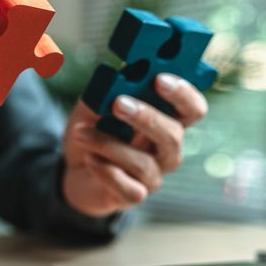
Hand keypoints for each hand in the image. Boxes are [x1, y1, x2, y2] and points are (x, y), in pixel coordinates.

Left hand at [62, 73, 208, 216]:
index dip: (183, 94)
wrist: (74, 167)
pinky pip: (127, 188)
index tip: (161, 79)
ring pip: (143, 163)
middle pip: (173, 136)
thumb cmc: (94, 129)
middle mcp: (165, 150)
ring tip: (80, 132)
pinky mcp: (133, 195)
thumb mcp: (96, 104)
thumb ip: (109, 89)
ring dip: (109, 145)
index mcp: (165, 121)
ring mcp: (152, 175)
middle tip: (119, 103)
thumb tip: (122, 70)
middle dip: (147, 117)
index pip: (191, 109)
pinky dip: (105, 171)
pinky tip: (89, 158)